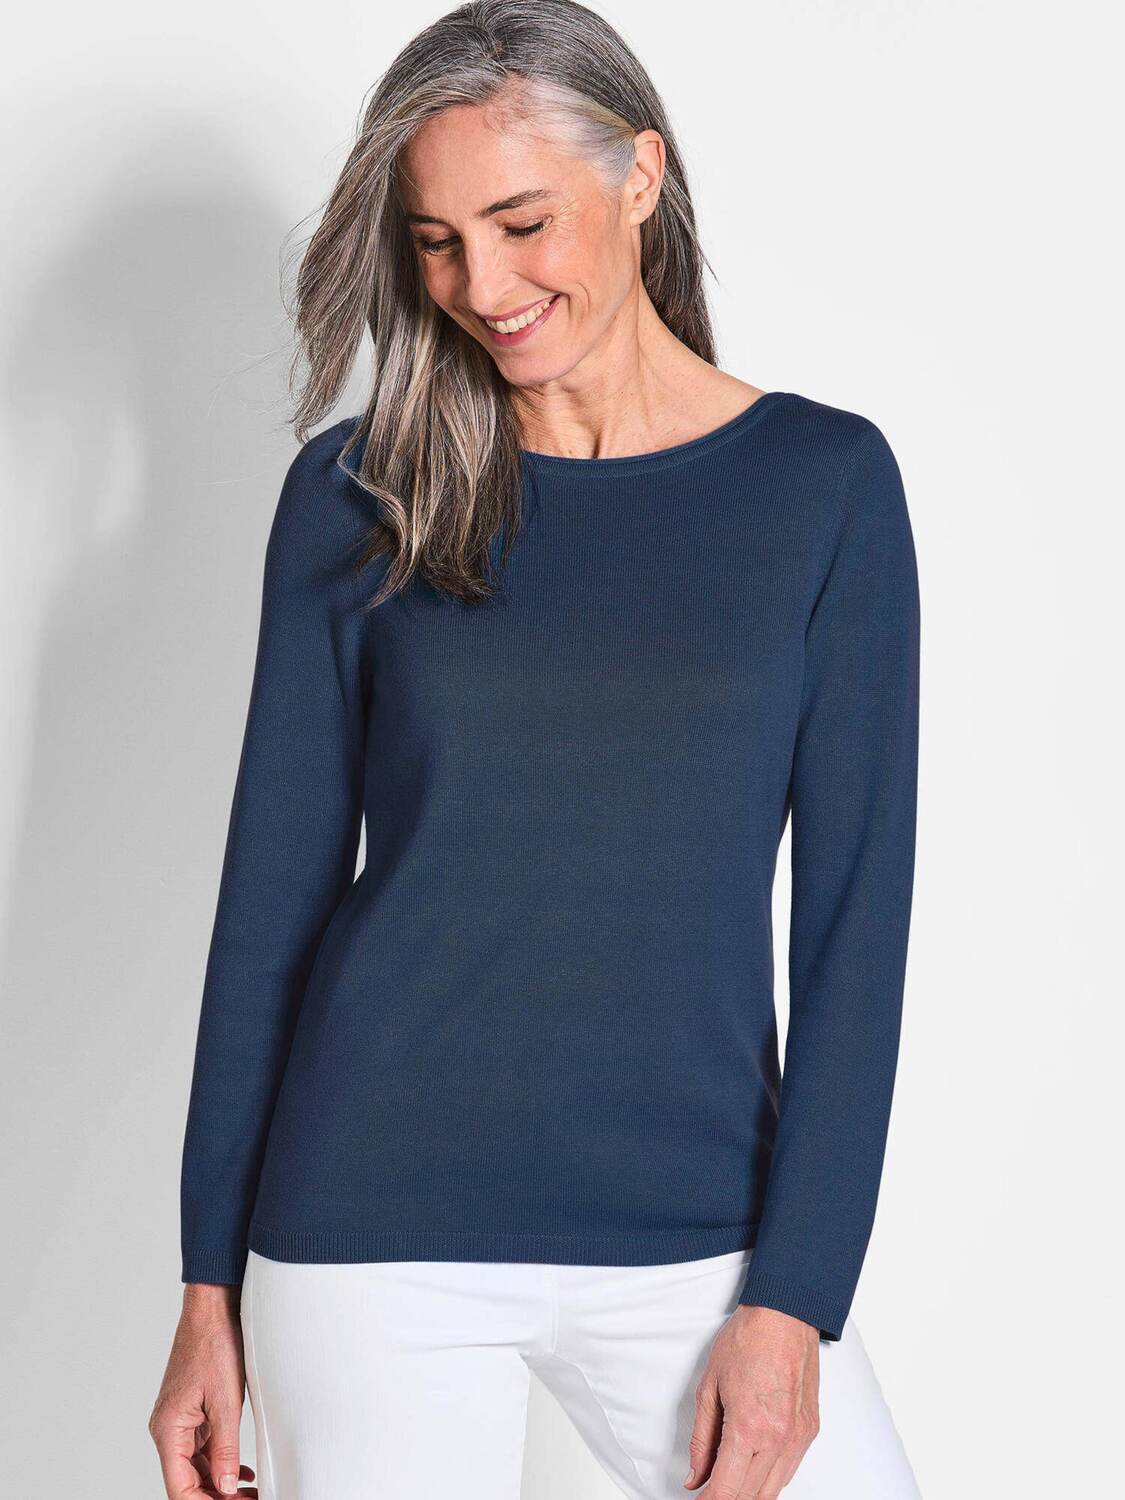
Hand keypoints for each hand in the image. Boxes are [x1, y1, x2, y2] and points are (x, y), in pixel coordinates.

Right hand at [149, 1283, 256, 1497]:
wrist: (213, 1308)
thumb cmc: (214, 1344)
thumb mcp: (226, 1401)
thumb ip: (225, 1448)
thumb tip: (227, 1486)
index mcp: (168, 1430)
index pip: (180, 1489)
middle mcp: (168, 1429)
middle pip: (187, 1482)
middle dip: (216, 1496)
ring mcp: (179, 1421)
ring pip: (195, 1468)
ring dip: (220, 1483)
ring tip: (250, 1492)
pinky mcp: (191, 1412)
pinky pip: (201, 1448)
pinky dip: (220, 1462)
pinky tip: (242, 1470)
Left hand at [684, 1303, 819, 1498]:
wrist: (784, 1316)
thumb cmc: (748, 1341)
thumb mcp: (709, 1387)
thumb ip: (701, 1439)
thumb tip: (695, 1476)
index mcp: (749, 1428)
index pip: (726, 1489)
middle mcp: (778, 1439)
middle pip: (750, 1496)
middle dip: (726, 1499)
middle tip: (707, 1492)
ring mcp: (798, 1437)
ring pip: (772, 1491)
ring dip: (748, 1494)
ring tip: (726, 1484)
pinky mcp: (809, 1431)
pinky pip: (789, 1471)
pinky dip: (769, 1479)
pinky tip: (753, 1470)